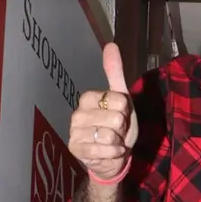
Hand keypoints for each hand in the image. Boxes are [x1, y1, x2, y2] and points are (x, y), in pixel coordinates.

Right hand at [68, 43, 137, 180]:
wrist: (113, 157)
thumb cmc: (117, 128)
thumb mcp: (122, 100)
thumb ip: (115, 74)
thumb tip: (111, 44)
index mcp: (88, 98)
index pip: (118, 100)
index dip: (126, 111)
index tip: (120, 115)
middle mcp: (77, 114)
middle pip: (115, 119)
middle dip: (122, 129)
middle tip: (116, 131)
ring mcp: (75, 133)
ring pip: (109, 136)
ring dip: (118, 143)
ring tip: (112, 142)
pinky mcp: (77, 150)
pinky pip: (105, 151)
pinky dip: (114, 154)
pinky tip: (110, 153)